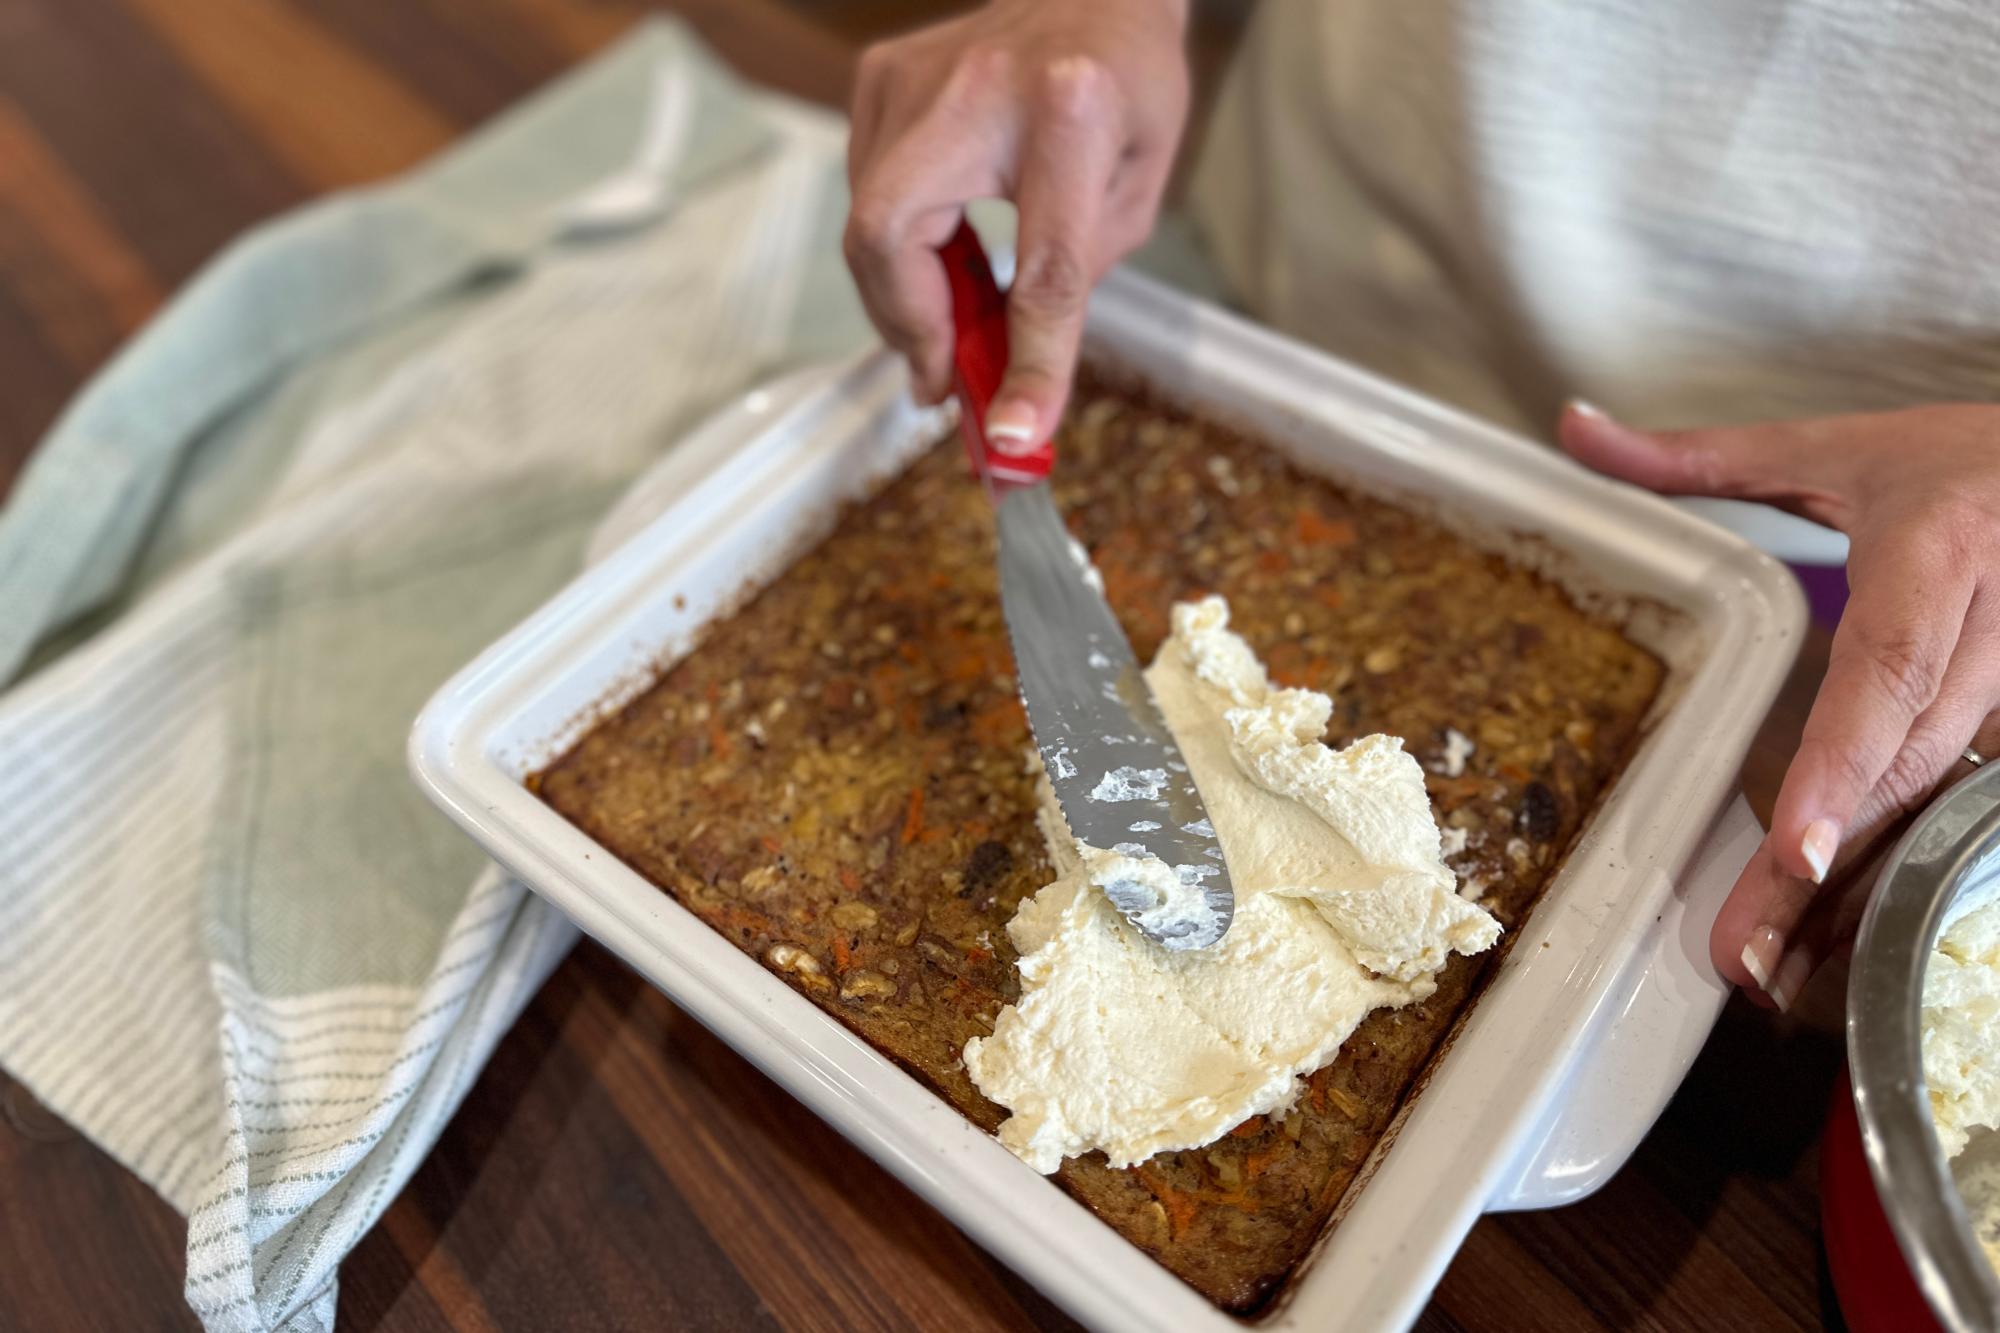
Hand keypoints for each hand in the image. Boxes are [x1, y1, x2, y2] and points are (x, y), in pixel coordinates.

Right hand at [844, 0, 1190, 444]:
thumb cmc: (1127, 85)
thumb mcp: (1133, 193)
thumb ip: (1070, 290)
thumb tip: (1015, 396)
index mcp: (1071, 111)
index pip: (1042, 266)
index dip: (1027, 361)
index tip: (1011, 435)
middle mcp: (975, 88)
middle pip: (889, 237)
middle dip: (911, 328)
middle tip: (947, 382)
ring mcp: (911, 78)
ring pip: (866, 228)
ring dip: (907, 299)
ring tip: (954, 327)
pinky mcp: (878, 80)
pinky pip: (866, 196)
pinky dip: (897, 252)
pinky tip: (939, 261)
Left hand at [1558, 400, 1999, 1008]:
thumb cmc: (1957, 460)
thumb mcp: (1827, 446)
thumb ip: (1695, 455)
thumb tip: (1572, 426)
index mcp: (1935, 551)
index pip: (1888, 668)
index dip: (1846, 763)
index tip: (1801, 851)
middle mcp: (1991, 624)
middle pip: (1910, 758)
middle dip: (1833, 863)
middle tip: (1749, 950)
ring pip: (1941, 795)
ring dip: (1865, 885)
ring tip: (1778, 965)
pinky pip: (1960, 798)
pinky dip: (1898, 859)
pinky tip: (1839, 925)